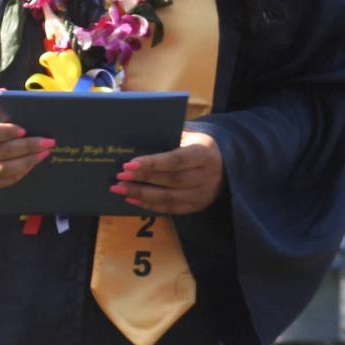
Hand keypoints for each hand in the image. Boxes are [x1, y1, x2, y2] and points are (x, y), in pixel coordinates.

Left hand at [108, 130, 223, 214]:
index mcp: (204, 154)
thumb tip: (137, 140)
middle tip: (120, 176)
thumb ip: (167, 138)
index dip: (152, 163)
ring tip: (120, 189)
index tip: (129, 163)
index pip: (176, 160)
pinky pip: (170, 208)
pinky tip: (132, 199)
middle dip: (142, 179)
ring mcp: (203, 195)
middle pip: (171, 180)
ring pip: (169, 198)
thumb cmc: (196, 144)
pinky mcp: (197, 206)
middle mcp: (206, 176)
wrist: (224, 162)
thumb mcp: (188, 135)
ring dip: (141, 194)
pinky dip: (150, 205)